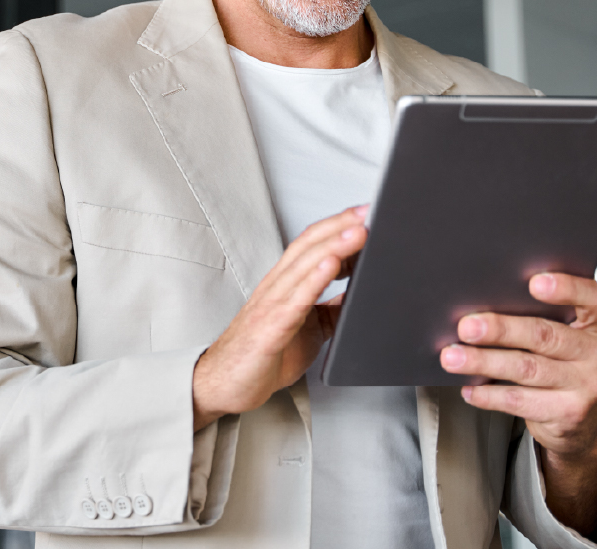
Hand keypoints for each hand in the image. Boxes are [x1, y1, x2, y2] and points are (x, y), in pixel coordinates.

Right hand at [192, 205, 367, 430]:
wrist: (228, 384)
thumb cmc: (264, 354)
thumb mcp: (309, 328)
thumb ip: (331, 309)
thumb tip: (358, 295)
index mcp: (286, 283)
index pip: (312, 243)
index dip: (338, 225)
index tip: (366, 213)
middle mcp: (277, 286)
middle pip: (309, 245)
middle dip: (340, 225)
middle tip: (368, 212)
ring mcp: (272, 304)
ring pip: (303, 265)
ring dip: (333, 246)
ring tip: (358, 232)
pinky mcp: (271, 328)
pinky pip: (294, 300)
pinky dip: (314, 280)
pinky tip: (332, 266)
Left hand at [439, 273, 596, 537]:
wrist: (581, 416)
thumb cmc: (564, 354)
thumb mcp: (567, 328)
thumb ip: (541, 309)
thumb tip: (485, 295)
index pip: (593, 297)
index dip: (566, 288)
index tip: (533, 282)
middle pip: (545, 335)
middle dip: (500, 330)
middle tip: (466, 326)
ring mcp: (588, 387)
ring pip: (526, 369)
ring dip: (484, 361)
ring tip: (452, 356)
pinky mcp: (569, 415)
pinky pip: (520, 402)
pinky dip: (489, 394)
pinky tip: (468, 387)